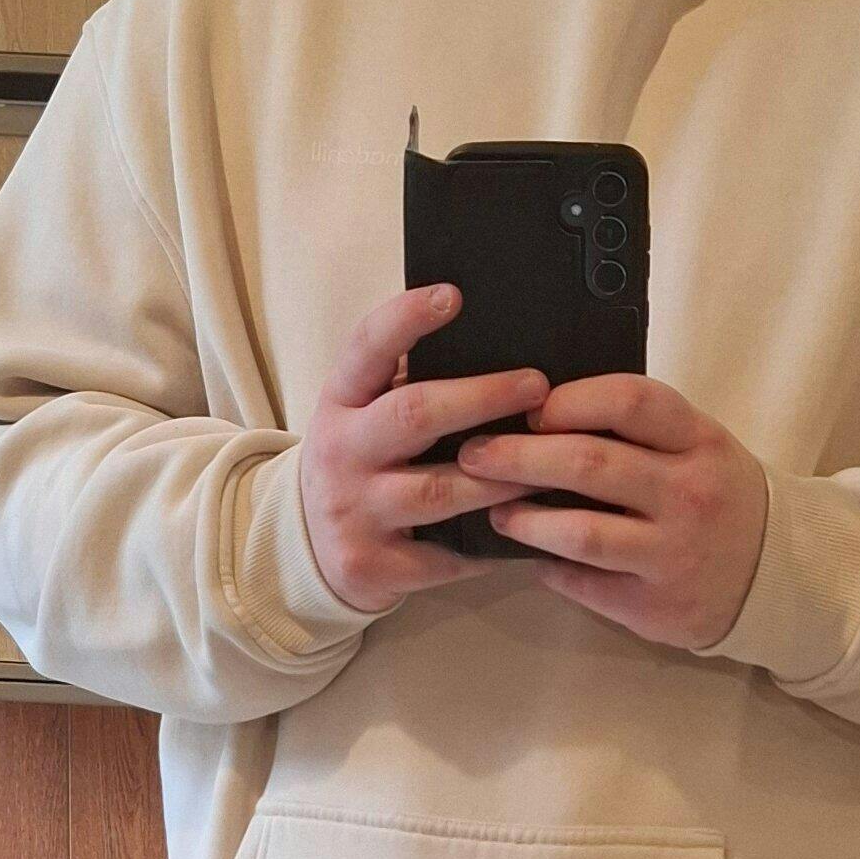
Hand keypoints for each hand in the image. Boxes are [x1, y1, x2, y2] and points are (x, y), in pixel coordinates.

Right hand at [296, 286, 548, 611]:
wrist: (307, 548)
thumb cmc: (359, 461)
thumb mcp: (361, 413)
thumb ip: (405, 382)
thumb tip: (495, 342)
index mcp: (340, 401)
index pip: (365, 347)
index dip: (405, 319)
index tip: (452, 295)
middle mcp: (340, 452)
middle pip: (413, 415)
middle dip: (482, 397)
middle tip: (537, 385)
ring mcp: (354, 511)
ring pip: (438, 491)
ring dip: (501, 476)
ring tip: (552, 461)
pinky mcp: (371, 563)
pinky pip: (444, 557)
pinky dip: (490, 547)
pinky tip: (530, 531)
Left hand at [454, 373, 769, 647]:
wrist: (776, 575)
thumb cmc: (715, 494)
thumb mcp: (698, 446)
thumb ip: (639, 428)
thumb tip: (541, 409)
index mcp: (699, 441)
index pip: (630, 402)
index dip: (569, 400)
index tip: (529, 408)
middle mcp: (690, 495)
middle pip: (590, 464)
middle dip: (519, 456)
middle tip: (476, 453)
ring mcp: (674, 554)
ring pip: (580, 532)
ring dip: (524, 518)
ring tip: (495, 509)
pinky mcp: (656, 606)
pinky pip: (584, 583)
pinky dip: (549, 566)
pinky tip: (533, 554)